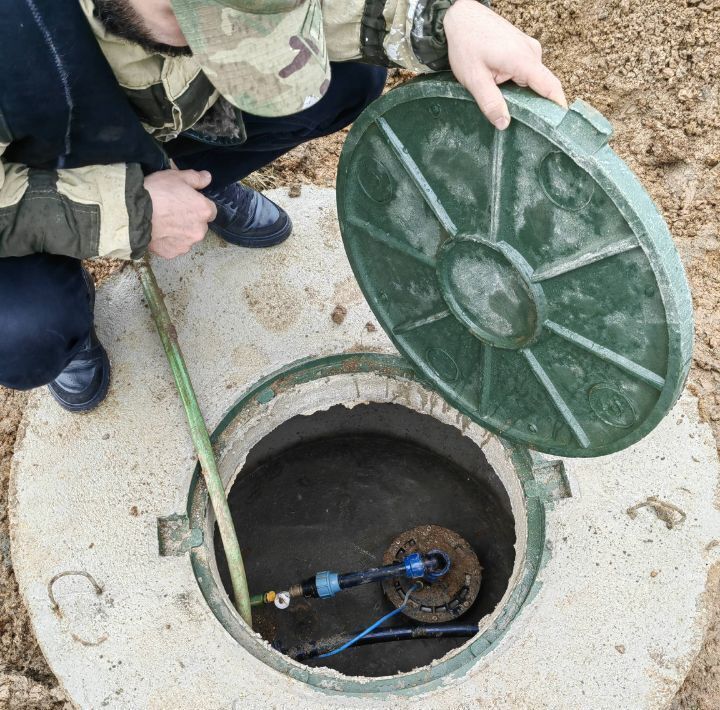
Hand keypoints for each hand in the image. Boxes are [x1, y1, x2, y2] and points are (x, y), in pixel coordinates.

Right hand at [144, 169, 216, 258]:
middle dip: (189, 220)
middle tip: (172, 211)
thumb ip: (196, 178)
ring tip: (163, 221)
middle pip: (199, 225)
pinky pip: (174, 246)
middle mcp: (199, 231)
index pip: (210, 210)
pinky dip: (168, 241)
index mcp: (204, 211)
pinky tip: (158, 231)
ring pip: (187, 237)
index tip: (186, 202)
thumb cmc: (156, 192)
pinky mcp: (172, 253)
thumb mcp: (176, 177)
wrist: (132, 212)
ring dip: (180, 231)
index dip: (198, 205)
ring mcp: (186, 244)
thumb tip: (207, 178)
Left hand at [444, 0, 566, 128]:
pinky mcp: (524, 48)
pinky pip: (528, 72)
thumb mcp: (474, 79)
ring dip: (525, 94)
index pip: (550, 87)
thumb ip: (490, 103)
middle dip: (537, 106)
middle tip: (528, 128)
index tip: (560, 126)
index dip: (557, 107)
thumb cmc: (466, 44)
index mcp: (523, 60)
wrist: (461, 16)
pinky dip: (521, 84)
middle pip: (543, 86)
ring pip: (534, 80)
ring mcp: (529, 49)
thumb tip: (504, 124)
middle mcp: (532, 52)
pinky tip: (507, 91)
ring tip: (511, 109)